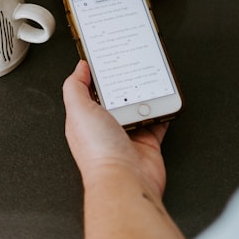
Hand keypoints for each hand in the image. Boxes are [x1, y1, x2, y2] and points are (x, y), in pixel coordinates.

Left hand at [62, 60, 169, 198]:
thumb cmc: (99, 153)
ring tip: (149, 77)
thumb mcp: (78, 110)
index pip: (90, 90)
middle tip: (132, 64)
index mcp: (85, 118)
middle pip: (116, 96)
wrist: (125, 180)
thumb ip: (75, 86)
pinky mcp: (148, 141)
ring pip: (138, 106)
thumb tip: (80, 68)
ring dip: (144, 93)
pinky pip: (157, 120)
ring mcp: (128, 134)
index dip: (97, 74)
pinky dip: (162, 109)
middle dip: (124, 82)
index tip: (107, 58)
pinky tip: (163, 98)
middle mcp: (106, 127)